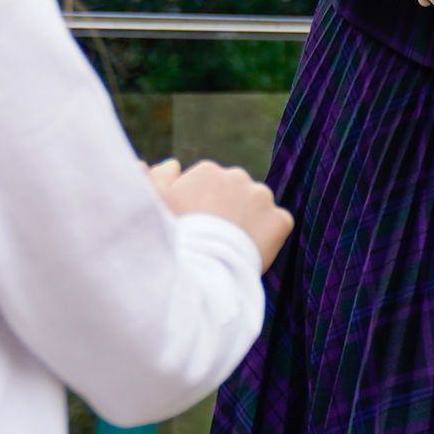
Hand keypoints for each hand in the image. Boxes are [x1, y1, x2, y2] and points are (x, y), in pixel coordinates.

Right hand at [149, 160, 294, 269]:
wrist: (200, 269)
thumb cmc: (171, 237)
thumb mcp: (153, 205)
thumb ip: (157, 178)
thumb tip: (172, 164)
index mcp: (208, 170)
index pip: (209, 185)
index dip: (202, 207)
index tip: (196, 226)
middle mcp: (238, 177)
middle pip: (235, 193)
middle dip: (228, 209)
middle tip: (214, 237)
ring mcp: (262, 197)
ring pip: (257, 207)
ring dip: (249, 220)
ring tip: (231, 246)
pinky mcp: (280, 220)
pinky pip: (277, 225)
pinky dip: (269, 236)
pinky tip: (251, 250)